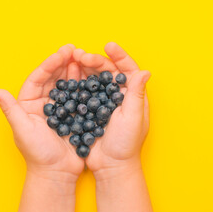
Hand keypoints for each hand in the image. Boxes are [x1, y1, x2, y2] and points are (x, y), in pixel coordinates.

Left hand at [0, 44, 83, 182]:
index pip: (38, 78)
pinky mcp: (73, 115)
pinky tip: (91, 76)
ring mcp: (60, 109)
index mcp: (29, 104)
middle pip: (53, 78)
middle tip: (75, 50)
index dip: (49, 64)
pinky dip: (85, 86)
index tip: (62, 53)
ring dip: (74, 71)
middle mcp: (44, 104)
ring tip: (84, 58)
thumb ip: (10, 109)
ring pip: (66, 85)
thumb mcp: (22, 129)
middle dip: (63, 63)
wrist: (57, 173)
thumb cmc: (38, 154)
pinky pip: (79, 96)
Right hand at [73, 42, 150, 178]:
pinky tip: (68, 76)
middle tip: (81, 54)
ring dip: (84, 68)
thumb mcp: (133, 119)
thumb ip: (136, 95)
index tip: (108, 46)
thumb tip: (145, 71)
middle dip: (95, 60)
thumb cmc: (126, 145)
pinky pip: (83, 92)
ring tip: (72, 60)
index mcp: (132, 96)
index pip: (127, 70)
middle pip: (107, 72)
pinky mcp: (90, 110)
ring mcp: (103, 102)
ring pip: (93, 79)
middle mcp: (118, 96)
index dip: (119, 56)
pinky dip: (76, 83)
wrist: (111, 165)